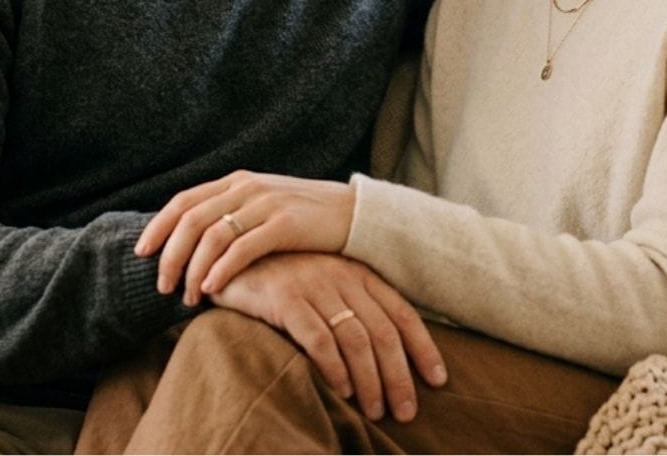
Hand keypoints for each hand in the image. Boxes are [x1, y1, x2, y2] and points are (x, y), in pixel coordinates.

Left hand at [137, 170, 355, 303]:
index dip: (158, 227)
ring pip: (212, 236)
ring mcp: (266, 203)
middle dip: (170, 255)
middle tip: (162, 286)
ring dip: (194, 270)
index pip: (183, 201)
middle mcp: (246, 188)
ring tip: (188, 297)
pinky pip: (243, 248)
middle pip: (191, 220)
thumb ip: (232, 214)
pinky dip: (222, 269)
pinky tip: (213, 289)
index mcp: (236, 182)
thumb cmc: (305, 218)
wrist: (355, 214)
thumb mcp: (263, 206)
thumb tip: (192, 240)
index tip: (142, 253)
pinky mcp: (286, 224)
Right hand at [209, 253, 446, 422]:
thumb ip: (350, 309)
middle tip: (405, 412)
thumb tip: (383, 357)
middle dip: (399, 376)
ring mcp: (314, 285)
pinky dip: (335, 367)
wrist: (227, 255)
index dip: (423, 348)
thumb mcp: (323, 285)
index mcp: (358, 274)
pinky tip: (341, 391)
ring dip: (370, 381)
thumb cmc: (279, 278)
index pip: (402, 314)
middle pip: (383, 333)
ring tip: (375, 410)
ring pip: (356, 339)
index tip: (438, 380)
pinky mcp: (285, 298)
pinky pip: (319, 338)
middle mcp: (341, 277)